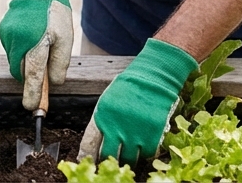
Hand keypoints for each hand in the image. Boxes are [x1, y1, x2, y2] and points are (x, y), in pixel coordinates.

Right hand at [0, 0, 73, 110]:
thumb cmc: (55, 12)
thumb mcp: (66, 38)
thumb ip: (59, 63)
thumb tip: (52, 83)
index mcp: (34, 42)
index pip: (32, 75)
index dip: (32, 94)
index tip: (32, 108)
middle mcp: (16, 41)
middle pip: (21, 71)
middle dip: (31, 77)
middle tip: (44, 76)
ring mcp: (7, 35)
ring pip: (16, 61)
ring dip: (27, 62)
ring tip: (41, 45)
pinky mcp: (3, 31)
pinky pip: (13, 50)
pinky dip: (22, 51)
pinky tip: (32, 38)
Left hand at [77, 38, 196, 163]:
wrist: (153, 77)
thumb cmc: (129, 86)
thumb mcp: (108, 100)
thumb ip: (103, 120)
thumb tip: (96, 142)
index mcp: (101, 117)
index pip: (89, 144)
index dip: (88, 156)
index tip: (90, 162)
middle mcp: (116, 127)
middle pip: (108, 155)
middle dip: (108, 161)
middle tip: (111, 163)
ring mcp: (134, 133)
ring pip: (128, 159)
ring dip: (128, 160)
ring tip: (129, 156)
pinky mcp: (152, 136)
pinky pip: (147, 154)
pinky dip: (145, 154)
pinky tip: (144, 147)